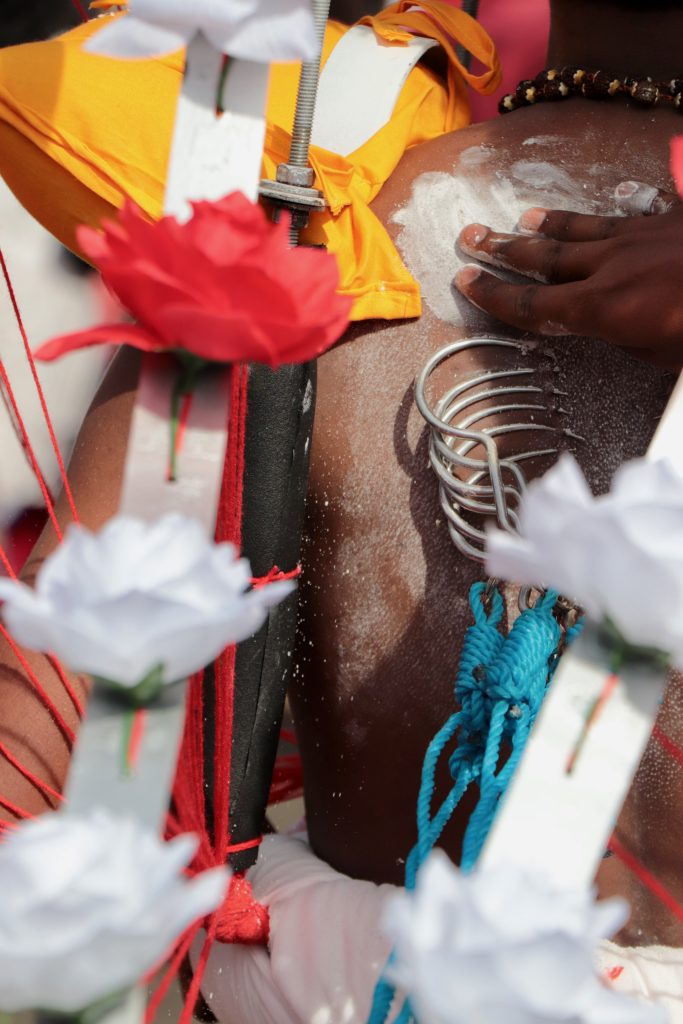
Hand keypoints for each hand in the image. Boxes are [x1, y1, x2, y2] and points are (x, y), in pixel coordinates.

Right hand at [453, 181, 682, 368]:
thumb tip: (614, 323)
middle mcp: (613, 265)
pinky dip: (618, 211)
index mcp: (603, 308)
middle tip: (473, 237)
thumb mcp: (660, 353)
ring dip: (550, 226)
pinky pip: (638, 210)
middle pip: (547, 257)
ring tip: (522, 220)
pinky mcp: (678, 216)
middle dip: (504, 250)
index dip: (494, 294)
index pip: (532, 303)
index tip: (466, 281)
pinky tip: (611, 204)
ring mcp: (645, 234)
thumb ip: (627, 335)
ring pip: (585, 228)